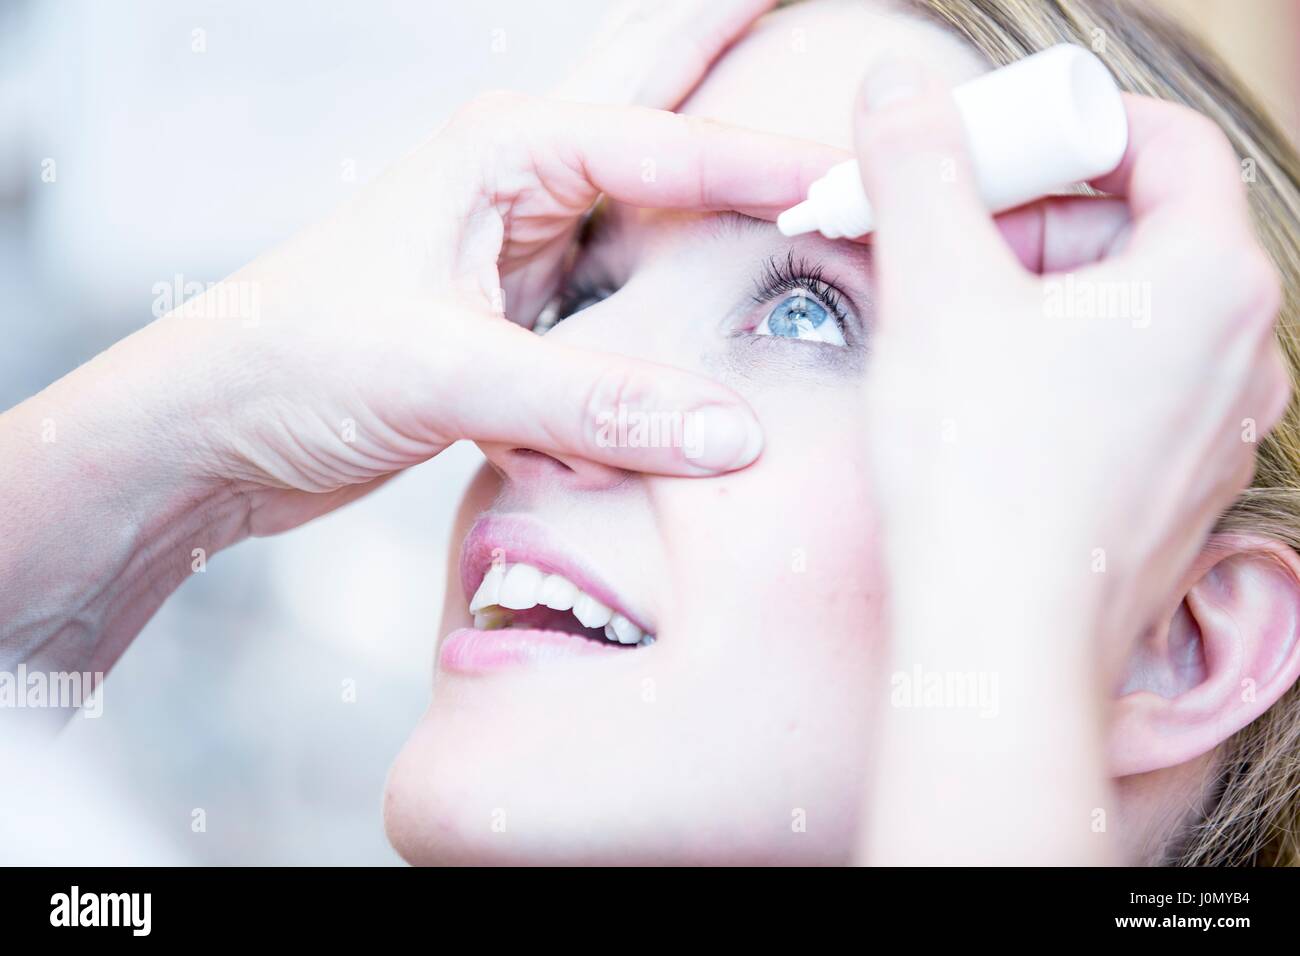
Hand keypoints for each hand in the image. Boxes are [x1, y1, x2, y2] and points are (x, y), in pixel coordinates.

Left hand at [0, 0, 838, 676]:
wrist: (215, 432)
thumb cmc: (292, 363)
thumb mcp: (446, 372)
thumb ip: (594, 402)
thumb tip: (732, 433)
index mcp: (508, 150)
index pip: (677, 142)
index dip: (775, 164)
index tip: (867, 177)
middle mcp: (525, 178)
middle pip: (661, 88)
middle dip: (735, 36)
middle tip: (816, 1)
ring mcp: (527, 243)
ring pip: (652, 191)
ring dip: (719, 164)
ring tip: (802, 135)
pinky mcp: (522, 313)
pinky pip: (627, 289)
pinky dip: (676, 286)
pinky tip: (721, 287)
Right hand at [851, 61, 1286, 863]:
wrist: (995, 643)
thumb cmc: (981, 472)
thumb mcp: (934, 288)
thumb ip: (919, 168)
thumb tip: (895, 91)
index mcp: (1211, 283)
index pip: (1167, 145)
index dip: (1070, 127)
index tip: (989, 146)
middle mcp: (1241, 356)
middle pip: (1145, 231)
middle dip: (1036, 216)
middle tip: (945, 234)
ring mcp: (1213, 432)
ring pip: (1133, 317)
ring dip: (1042, 293)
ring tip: (949, 319)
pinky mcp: (1172, 489)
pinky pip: (1126, 389)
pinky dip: (1059, 364)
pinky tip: (982, 397)